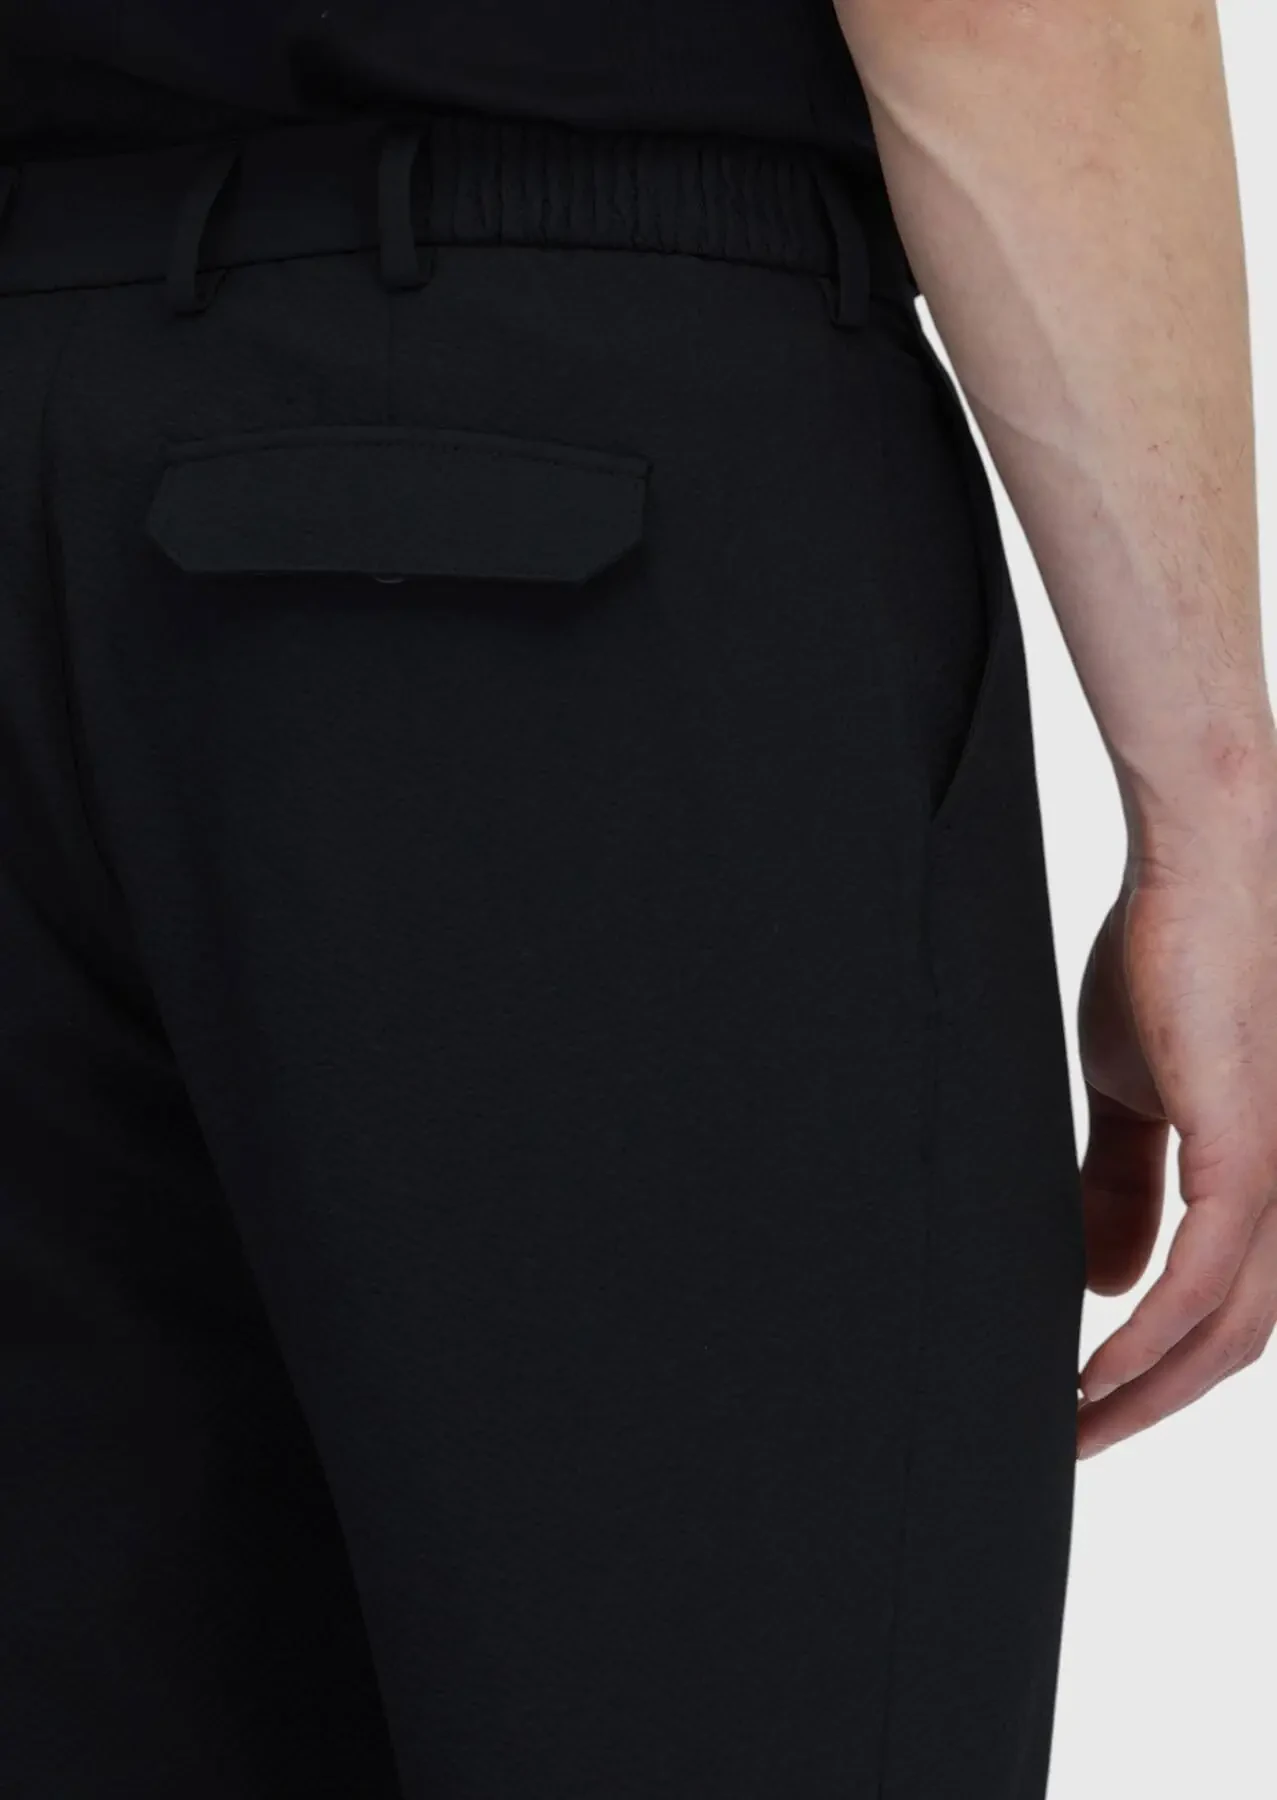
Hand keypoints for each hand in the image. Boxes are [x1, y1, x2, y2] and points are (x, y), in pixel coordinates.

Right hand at [1076, 798, 1276, 1458]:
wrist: (1207, 867)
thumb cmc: (1174, 962)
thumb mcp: (1135, 1095)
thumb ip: (1122, 1187)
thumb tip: (1104, 1282)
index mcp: (1261, 1182)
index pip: (1228, 1310)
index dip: (1164, 1369)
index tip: (1093, 1404)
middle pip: (1236, 1342)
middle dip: (1154, 1402)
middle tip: (1078, 1438)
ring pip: (1231, 1326)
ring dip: (1150, 1388)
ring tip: (1079, 1421)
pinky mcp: (1248, 1145)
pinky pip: (1207, 1275)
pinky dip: (1150, 1333)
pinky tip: (1099, 1367)